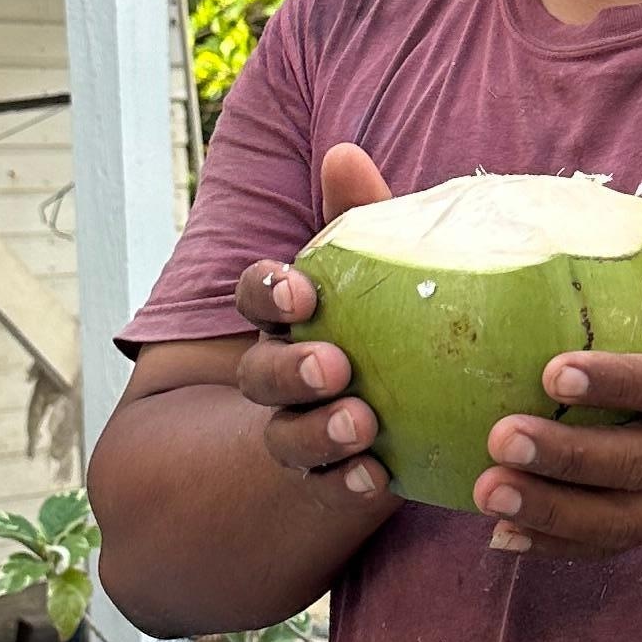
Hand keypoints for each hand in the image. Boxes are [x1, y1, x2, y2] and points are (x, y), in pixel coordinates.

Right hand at [231, 145, 401, 511]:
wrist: (386, 416)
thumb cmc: (383, 320)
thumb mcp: (376, 270)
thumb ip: (361, 218)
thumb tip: (341, 152)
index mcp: (286, 320)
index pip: (255, 297)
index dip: (268, 293)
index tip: (300, 291)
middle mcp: (279, 377)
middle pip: (260, 374)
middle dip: (290, 370)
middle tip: (333, 366)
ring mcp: (299, 433)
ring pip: (287, 437)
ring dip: (318, 432)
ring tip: (361, 425)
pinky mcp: (332, 481)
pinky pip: (330, 489)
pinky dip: (347, 483)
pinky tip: (376, 478)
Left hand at [475, 207, 641, 559]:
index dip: (620, 383)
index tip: (553, 369)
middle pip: (640, 464)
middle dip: (568, 457)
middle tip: (500, 438)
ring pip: (620, 519)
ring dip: (551, 512)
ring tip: (487, 491)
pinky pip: (609, 545)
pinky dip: (556, 546)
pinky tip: (501, 534)